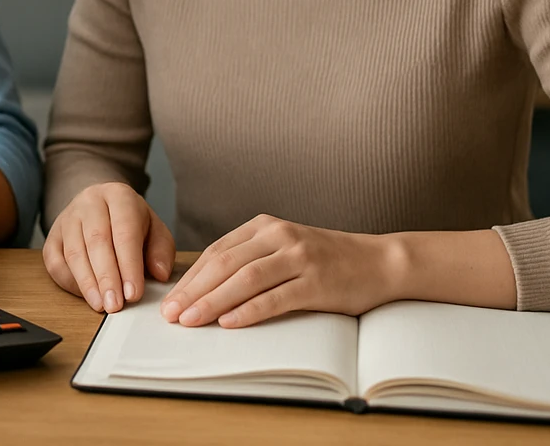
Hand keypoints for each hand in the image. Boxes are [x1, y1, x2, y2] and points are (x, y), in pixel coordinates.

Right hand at [43, 182, 175, 312]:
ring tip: (101, 305)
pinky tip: (86, 295)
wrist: (101, 206)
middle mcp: (90, 202)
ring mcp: (67, 218)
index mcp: (119, 196)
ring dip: (88, 283)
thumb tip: (159, 273)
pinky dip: (70, 282)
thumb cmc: (130, 222)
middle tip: (115, 304)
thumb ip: (161, 250)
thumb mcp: (154, 229)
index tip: (133, 293)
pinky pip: (55, 262)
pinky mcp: (52, 235)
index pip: (124, 232)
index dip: (129, 265)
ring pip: (74, 252)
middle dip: (107, 277)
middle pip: (96, 241)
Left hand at [161, 214, 397, 328]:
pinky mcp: (316, 282)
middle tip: (171, 314)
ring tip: (191, 321)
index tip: (170, 300)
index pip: (217, 252)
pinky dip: (250, 310)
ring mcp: (299, 257)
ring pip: (245, 279)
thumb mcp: (284, 248)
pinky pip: (276, 297)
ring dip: (213, 301)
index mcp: (265, 226)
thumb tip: (205, 287)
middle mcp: (279, 236)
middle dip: (194, 291)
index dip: (191, 277)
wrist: (379, 262)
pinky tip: (230, 322)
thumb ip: (251, 259)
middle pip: (225, 264)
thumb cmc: (326, 260)